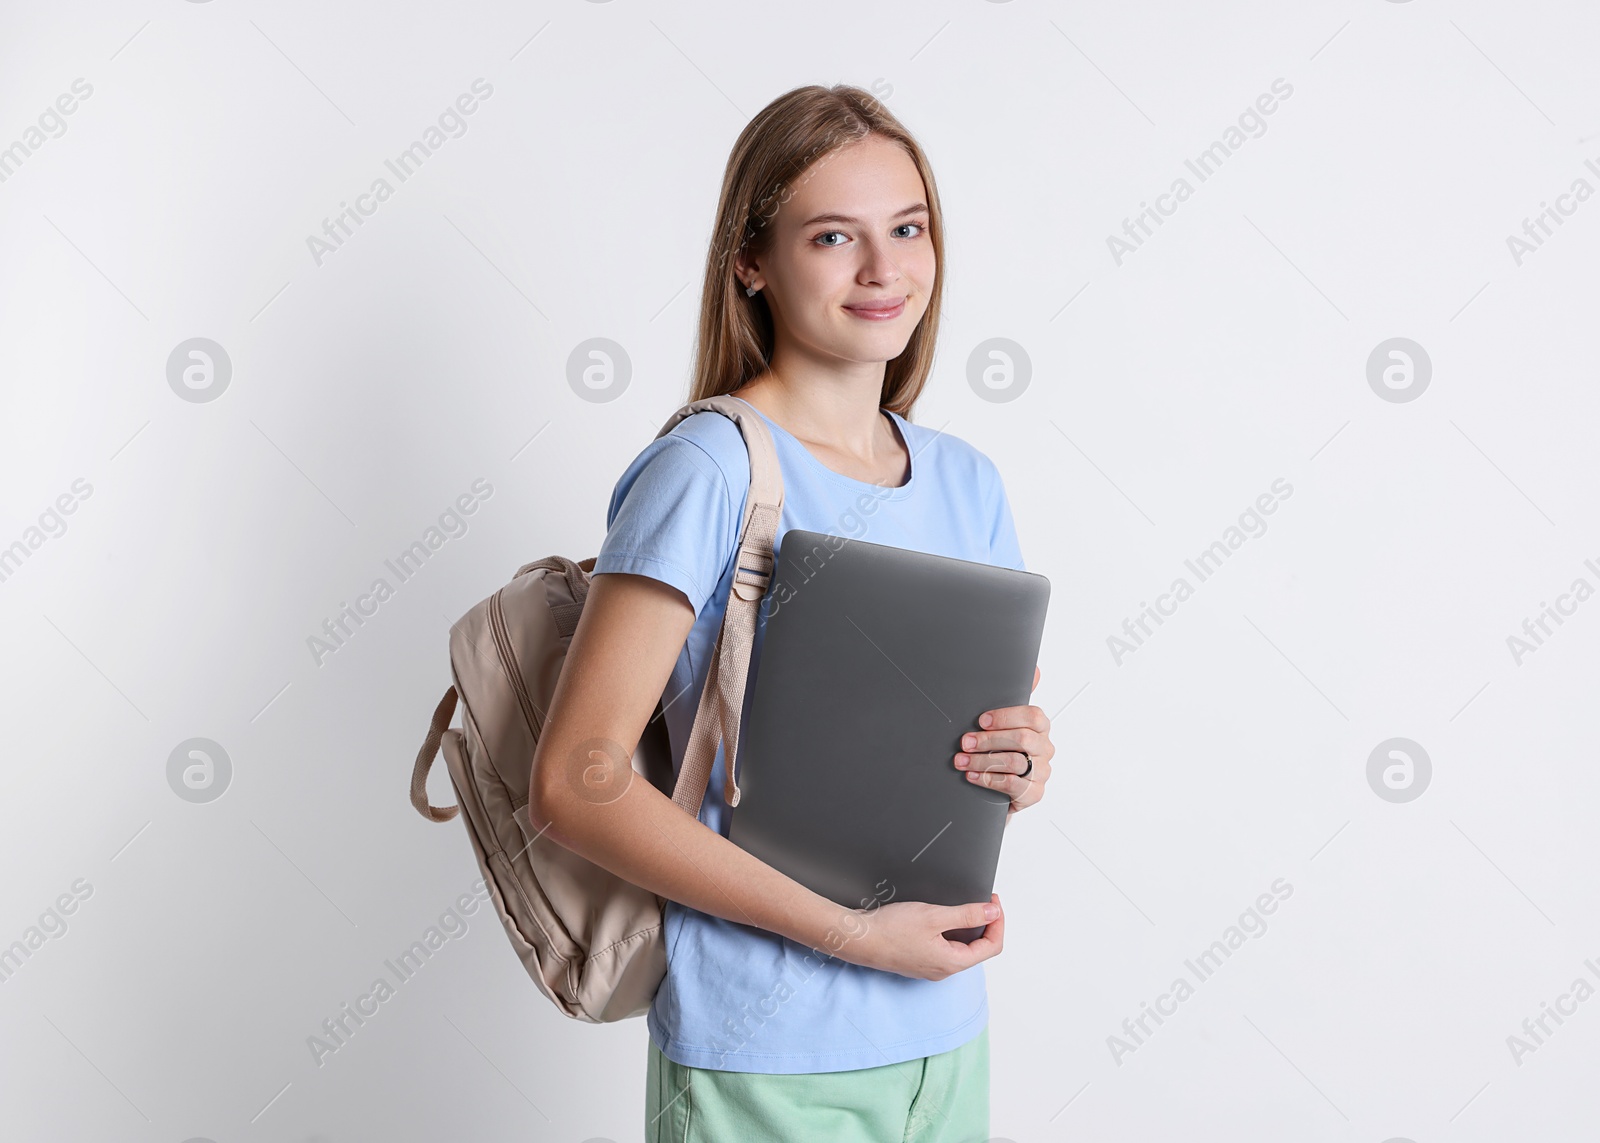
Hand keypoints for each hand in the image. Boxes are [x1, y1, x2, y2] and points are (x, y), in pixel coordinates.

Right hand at [830, 894, 1005, 980]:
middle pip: (978, 948)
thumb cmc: (890, 930)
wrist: (858, 939)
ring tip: (963, 905)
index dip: (998, 922)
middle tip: (982, 900)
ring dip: (967, 926)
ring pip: (961, 947)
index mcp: (952, 963)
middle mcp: (944, 969)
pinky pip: (945, 947)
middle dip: (985, 923)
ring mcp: (931, 966)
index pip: (991, 946)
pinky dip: (951, 931)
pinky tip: (942, 916)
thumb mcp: (934, 916)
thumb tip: (993, 913)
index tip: (993, 901)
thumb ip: (967, 914)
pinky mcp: (919, 959)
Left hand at [955, 665, 1052, 817]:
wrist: (998, 789)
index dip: (1005, 716)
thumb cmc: (1001, 750)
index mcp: (1040, 727)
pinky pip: (1012, 784)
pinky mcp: (1034, 792)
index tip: (981, 720)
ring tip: (961, 761)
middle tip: (965, 742)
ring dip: (982, 760)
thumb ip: (1013, 698)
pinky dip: (987, 779)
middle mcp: (1044, 748)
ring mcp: (1041, 771)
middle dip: (988, 739)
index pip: (1032, 716)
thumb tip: (1036, 670)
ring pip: (1014, 761)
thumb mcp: (1003, 724)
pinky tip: (971, 776)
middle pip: (1022, 738)